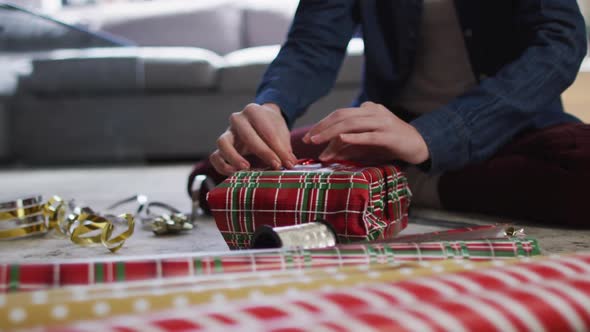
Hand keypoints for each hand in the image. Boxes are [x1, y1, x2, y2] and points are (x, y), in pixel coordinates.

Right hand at [210, 103, 296, 175]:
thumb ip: (285, 149)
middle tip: (276, 166)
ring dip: (233, 157)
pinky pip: (215, 156)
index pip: (266, 130)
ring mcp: (227, 133)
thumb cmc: (272, 128)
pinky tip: (235, 174)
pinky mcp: (222, 147)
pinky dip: (222, 166)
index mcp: (253, 111)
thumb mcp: (282, 134)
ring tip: (246, 169)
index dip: (278, 148)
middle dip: (263, 152)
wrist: (261, 122)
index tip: (288, 162)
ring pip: (222, 143)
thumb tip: (290, 163)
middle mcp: (237, 119)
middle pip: (247, 136)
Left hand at [303, 101, 429, 164]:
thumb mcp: (364, 143)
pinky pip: (370, 135)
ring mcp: (383, 122)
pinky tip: (342, 139)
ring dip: (332, 132)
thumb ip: (346, 146)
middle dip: (323, 127)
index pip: (340, 114)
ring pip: (353, 123)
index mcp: (367, 110)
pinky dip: (355, 136)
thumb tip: (324, 155)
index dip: (322, 124)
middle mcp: (374, 112)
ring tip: (318, 140)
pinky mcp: (390, 135)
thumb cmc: (390, 143)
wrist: (419, 145)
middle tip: (309, 139)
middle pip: (343, 116)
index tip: (308, 136)